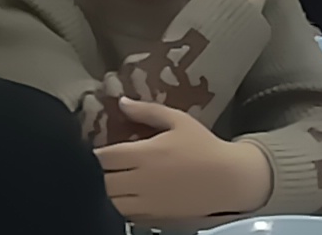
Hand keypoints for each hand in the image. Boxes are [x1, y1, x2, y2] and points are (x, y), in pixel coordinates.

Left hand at [95, 101, 271, 225]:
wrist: (228, 180)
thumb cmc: (204, 147)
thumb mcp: (178, 120)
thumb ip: (147, 111)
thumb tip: (122, 102)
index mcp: (146, 154)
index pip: (104, 158)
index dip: (94, 154)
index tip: (93, 149)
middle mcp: (142, 181)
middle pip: (103, 182)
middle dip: (97, 173)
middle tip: (101, 166)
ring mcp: (148, 203)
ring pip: (111, 203)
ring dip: (106, 192)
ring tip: (111, 181)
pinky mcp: (155, 219)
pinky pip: (126, 216)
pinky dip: (120, 207)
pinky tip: (126, 196)